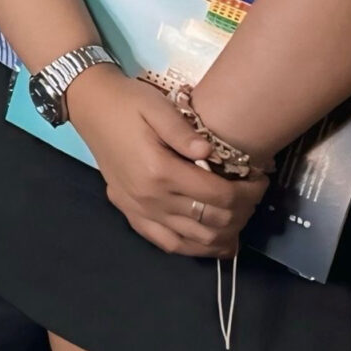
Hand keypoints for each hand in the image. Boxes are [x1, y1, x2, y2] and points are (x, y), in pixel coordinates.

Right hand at [63, 66, 267, 256]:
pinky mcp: (130, 213)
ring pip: (194, 240)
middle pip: (212, 220)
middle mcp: (150, 198)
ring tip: (240, 217)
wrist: (89, 106)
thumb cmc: (127, 102)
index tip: (261, 178)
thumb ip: (183, 131)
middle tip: (253, 194)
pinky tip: (212, 241)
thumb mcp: (156, 106)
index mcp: (159, 171)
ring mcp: (138, 210)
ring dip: (225, 234)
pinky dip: (194, 248)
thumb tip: (211, 153)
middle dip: (243, 211)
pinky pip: (167, 243)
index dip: (249, 192)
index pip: (219, 195)